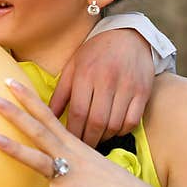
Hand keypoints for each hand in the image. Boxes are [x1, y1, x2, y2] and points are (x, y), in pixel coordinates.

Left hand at [0, 77, 156, 186]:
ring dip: (14, 148)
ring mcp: (66, 175)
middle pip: (38, 130)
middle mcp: (67, 154)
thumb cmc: (108, 178)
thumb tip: (50, 134)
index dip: (28, 98)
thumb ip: (67, 142)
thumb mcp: (88, 153)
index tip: (9, 81)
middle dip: (15, 113)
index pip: (46, 114)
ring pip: (37, 159)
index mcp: (70, 142)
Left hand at [49, 28, 153, 146]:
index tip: (65, 143)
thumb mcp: (71, 68)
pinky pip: (132, 120)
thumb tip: (43, 117)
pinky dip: (121, 131)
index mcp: (85, 75)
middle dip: (87, 139)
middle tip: (81, 149)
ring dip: (104, 137)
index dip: (71, 132)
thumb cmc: (93, 53)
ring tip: (95, 140)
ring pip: (115, 123)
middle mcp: (107, 81)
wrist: (128, 36)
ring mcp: (127, 87)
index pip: (77, 111)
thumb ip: (60, 94)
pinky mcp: (143, 91)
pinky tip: (112, 131)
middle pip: (96, 121)